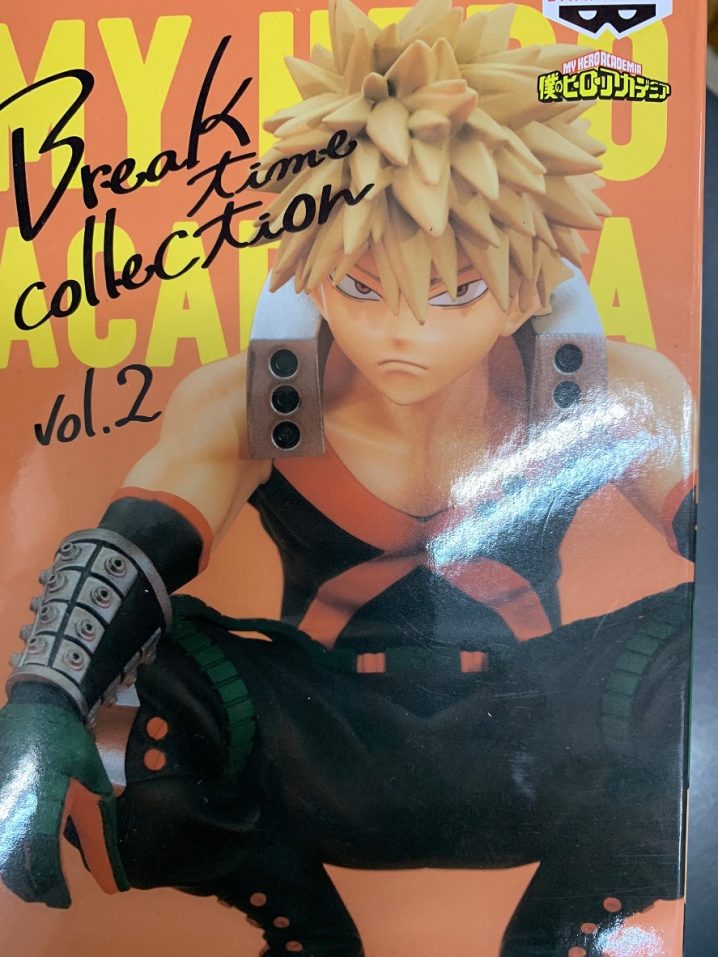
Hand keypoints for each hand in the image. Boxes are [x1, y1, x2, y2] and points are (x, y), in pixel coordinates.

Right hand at [0, 700, 128, 906]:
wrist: (37, 707)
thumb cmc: (68, 744)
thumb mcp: (92, 783)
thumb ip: (98, 827)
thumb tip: (112, 873)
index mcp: (39, 807)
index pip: (40, 865)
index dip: (50, 889)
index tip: (62, 900)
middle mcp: (10, 810)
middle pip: (13, 867)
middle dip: (31, 885)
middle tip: (50, 892)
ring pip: (1, 853)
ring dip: (17, 870)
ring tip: (37, 874)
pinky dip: (7, 849)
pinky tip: (22, 849)